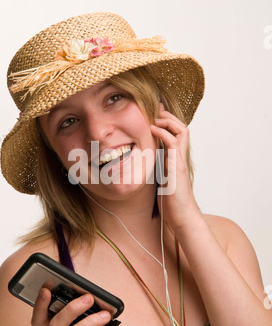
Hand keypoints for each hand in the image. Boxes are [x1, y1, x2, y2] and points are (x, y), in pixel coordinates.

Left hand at [150, 104, 199, 229]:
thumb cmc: (171, 203)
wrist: (181, 217)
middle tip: (156, 108)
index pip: (175, 134)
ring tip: (155, 116)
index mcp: (175, 160)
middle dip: (168, 116)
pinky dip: (163, 132)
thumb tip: (145, 164)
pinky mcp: (177, 167)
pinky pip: (173, 142)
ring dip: (168, 120)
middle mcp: (180, 157)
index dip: (166, 122)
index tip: (155, 112)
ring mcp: (180, 161)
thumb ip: (157, 170)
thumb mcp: (160, 181)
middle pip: (181, 127)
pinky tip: (152, 129)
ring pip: (181, 130)